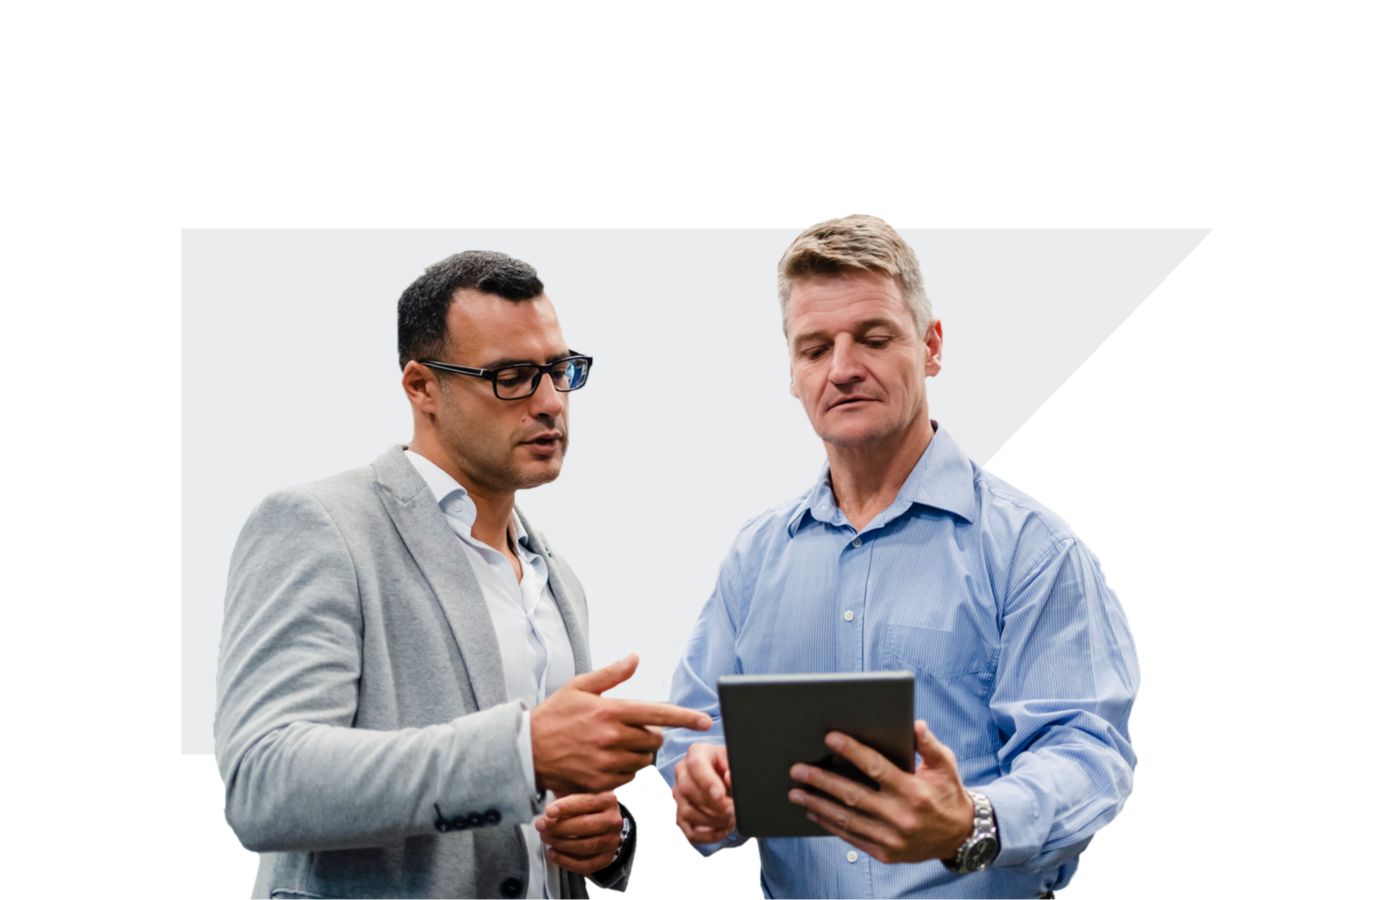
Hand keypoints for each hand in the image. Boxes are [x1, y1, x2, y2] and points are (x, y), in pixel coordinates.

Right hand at [531, 654, 711, 794]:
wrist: (526, 750)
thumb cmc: (554, 715)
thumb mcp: (579, 686)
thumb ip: (611, 675)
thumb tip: (635, 658)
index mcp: (611, 711)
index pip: (658, 714)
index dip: (686, 717)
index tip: (706, 721)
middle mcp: (613, 737)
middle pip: (654, 740)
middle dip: (651, 736)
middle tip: (631, 730)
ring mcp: (607, 762)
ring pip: (643, 761)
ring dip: (639, 754)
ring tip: (616, 746)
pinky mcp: (601, 782)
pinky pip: (628, 778)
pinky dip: (624, 770)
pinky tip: (606, 761)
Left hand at [534, 792, 624, 874]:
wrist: (601, 822)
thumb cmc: (584, 806)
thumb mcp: (577, 792)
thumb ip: (562, 794)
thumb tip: (545, 807)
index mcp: (607, 799)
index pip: (585, 803)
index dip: (565, 807)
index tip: (548, 812)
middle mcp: (613, 820)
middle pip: (585, 826)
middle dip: (558, 828)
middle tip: (541, 826)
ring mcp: (612, 841)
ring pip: (584, 847)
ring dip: (560, 844)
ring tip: (546, 838)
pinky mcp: (607, 858)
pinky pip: (585, 865)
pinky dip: (566, 862)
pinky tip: (553, 854)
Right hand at [672, 742, 734, 843]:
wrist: (727, 778)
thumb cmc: (731, 767)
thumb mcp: (736, 763)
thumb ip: (734, 770)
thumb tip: (728, 779)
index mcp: (696, 753)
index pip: (695, 765)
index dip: (707, 781)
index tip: (721, 795)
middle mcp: (682, 772)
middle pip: (687, 789)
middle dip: (714, 805)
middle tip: (733, 811)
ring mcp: (679, 795)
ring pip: (688, 812)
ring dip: (713, 821)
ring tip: (732, 820)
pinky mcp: (681, 816)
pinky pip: (690, 832)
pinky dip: (709, 836)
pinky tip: (724, 831)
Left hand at [786, 720, 972, 863]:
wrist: (961, 836)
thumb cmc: (948, 793)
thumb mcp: (946, 765)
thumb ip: (928, 745)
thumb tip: (915, 724)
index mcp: (914, 791)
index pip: (876, 768)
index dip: (852, 751)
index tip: (829, 738)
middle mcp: (901, 817)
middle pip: (853, 795)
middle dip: (822, 780)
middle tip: (797, 769)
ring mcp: (892, 839)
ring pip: (846, 819)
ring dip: (817, 805)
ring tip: (795, 792)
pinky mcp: (885, 854)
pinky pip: (851, 837)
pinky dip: (830, 824)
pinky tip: (813, 812)